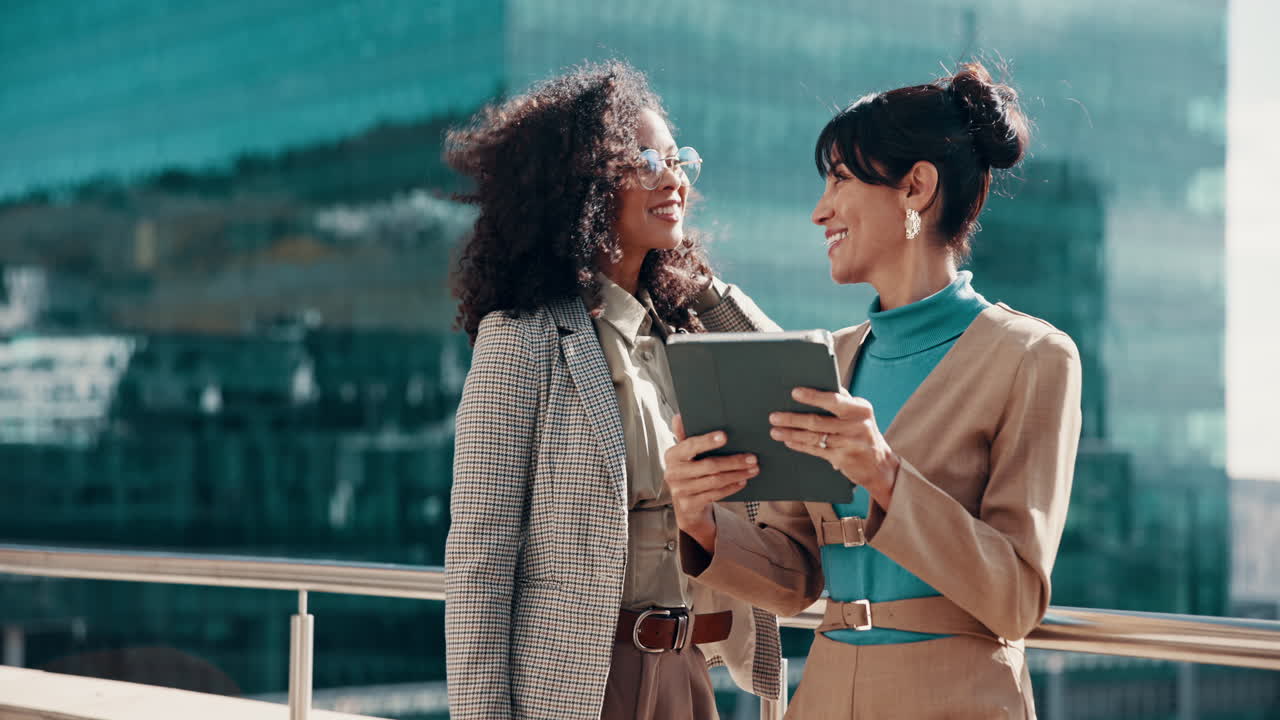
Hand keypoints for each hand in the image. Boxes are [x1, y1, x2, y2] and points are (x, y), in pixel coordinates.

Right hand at [663, 414, 758, 551]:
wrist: (685, 505)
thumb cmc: (688, 472)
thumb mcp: (684, 455)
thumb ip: (684, 436)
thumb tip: (679, 416)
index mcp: (672, 455)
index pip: (690, 445)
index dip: (707, 441)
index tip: (725, 436)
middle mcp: (673, 473)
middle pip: (708, 465)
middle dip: (733, 461)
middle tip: (752, 457)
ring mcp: (680, 491)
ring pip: (714, 481)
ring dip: (737, 474)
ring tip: (753, 469)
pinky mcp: (689, 505)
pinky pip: (715, 494)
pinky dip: (731, 488)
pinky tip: (742, 481)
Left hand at [768, 388, 899, 509]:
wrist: (879, 464)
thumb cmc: (863, 432)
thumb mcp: (859, 414)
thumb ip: (842, 400)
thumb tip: (817, 384)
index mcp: (860, 409)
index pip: (834, 400)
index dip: (813, 396)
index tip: (794, 392)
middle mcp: (857, 426)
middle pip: (818, 421)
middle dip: (793, 419)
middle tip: (774, 417)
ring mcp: (850, 444)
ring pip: (814, 437)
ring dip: (791, 434)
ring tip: (775, 430)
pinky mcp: (842, 459)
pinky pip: (816, 450)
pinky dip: (800, 445)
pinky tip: (788, 441)